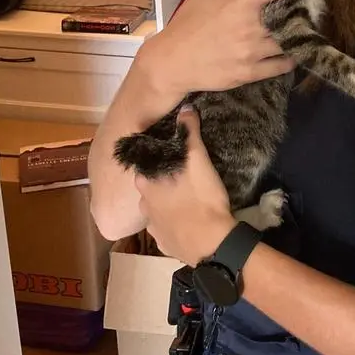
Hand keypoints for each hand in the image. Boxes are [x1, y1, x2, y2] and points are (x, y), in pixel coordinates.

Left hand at [134, 107, 236, 266]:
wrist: (211, 243)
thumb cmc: (201, 198)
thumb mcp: (199, 160)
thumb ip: (190, 133)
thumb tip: (185, 108)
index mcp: (145, 184)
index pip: (145, 167)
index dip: (157, 163)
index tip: (172, 160)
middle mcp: (143, 206)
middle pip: (150, 189)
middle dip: (162, 184)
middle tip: (182, 179)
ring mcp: (153, 229)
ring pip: (156, 211)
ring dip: (167, 205)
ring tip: (186, 201)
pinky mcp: (165, 245)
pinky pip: (166, 231)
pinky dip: (174, 225)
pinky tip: (188, 222)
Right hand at [136, 0, 295, 99]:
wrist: (171, 62)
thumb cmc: (187, 23)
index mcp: (242, 2)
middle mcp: (252, 26)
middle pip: (289, 16)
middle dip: (297, 11)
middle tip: (304, 9)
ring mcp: (253, 52)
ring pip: (288, 41)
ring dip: (295, 35)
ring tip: (300, 30)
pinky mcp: (251, 73)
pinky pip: (281, 66)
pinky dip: (289, 59)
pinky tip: (292, 52)